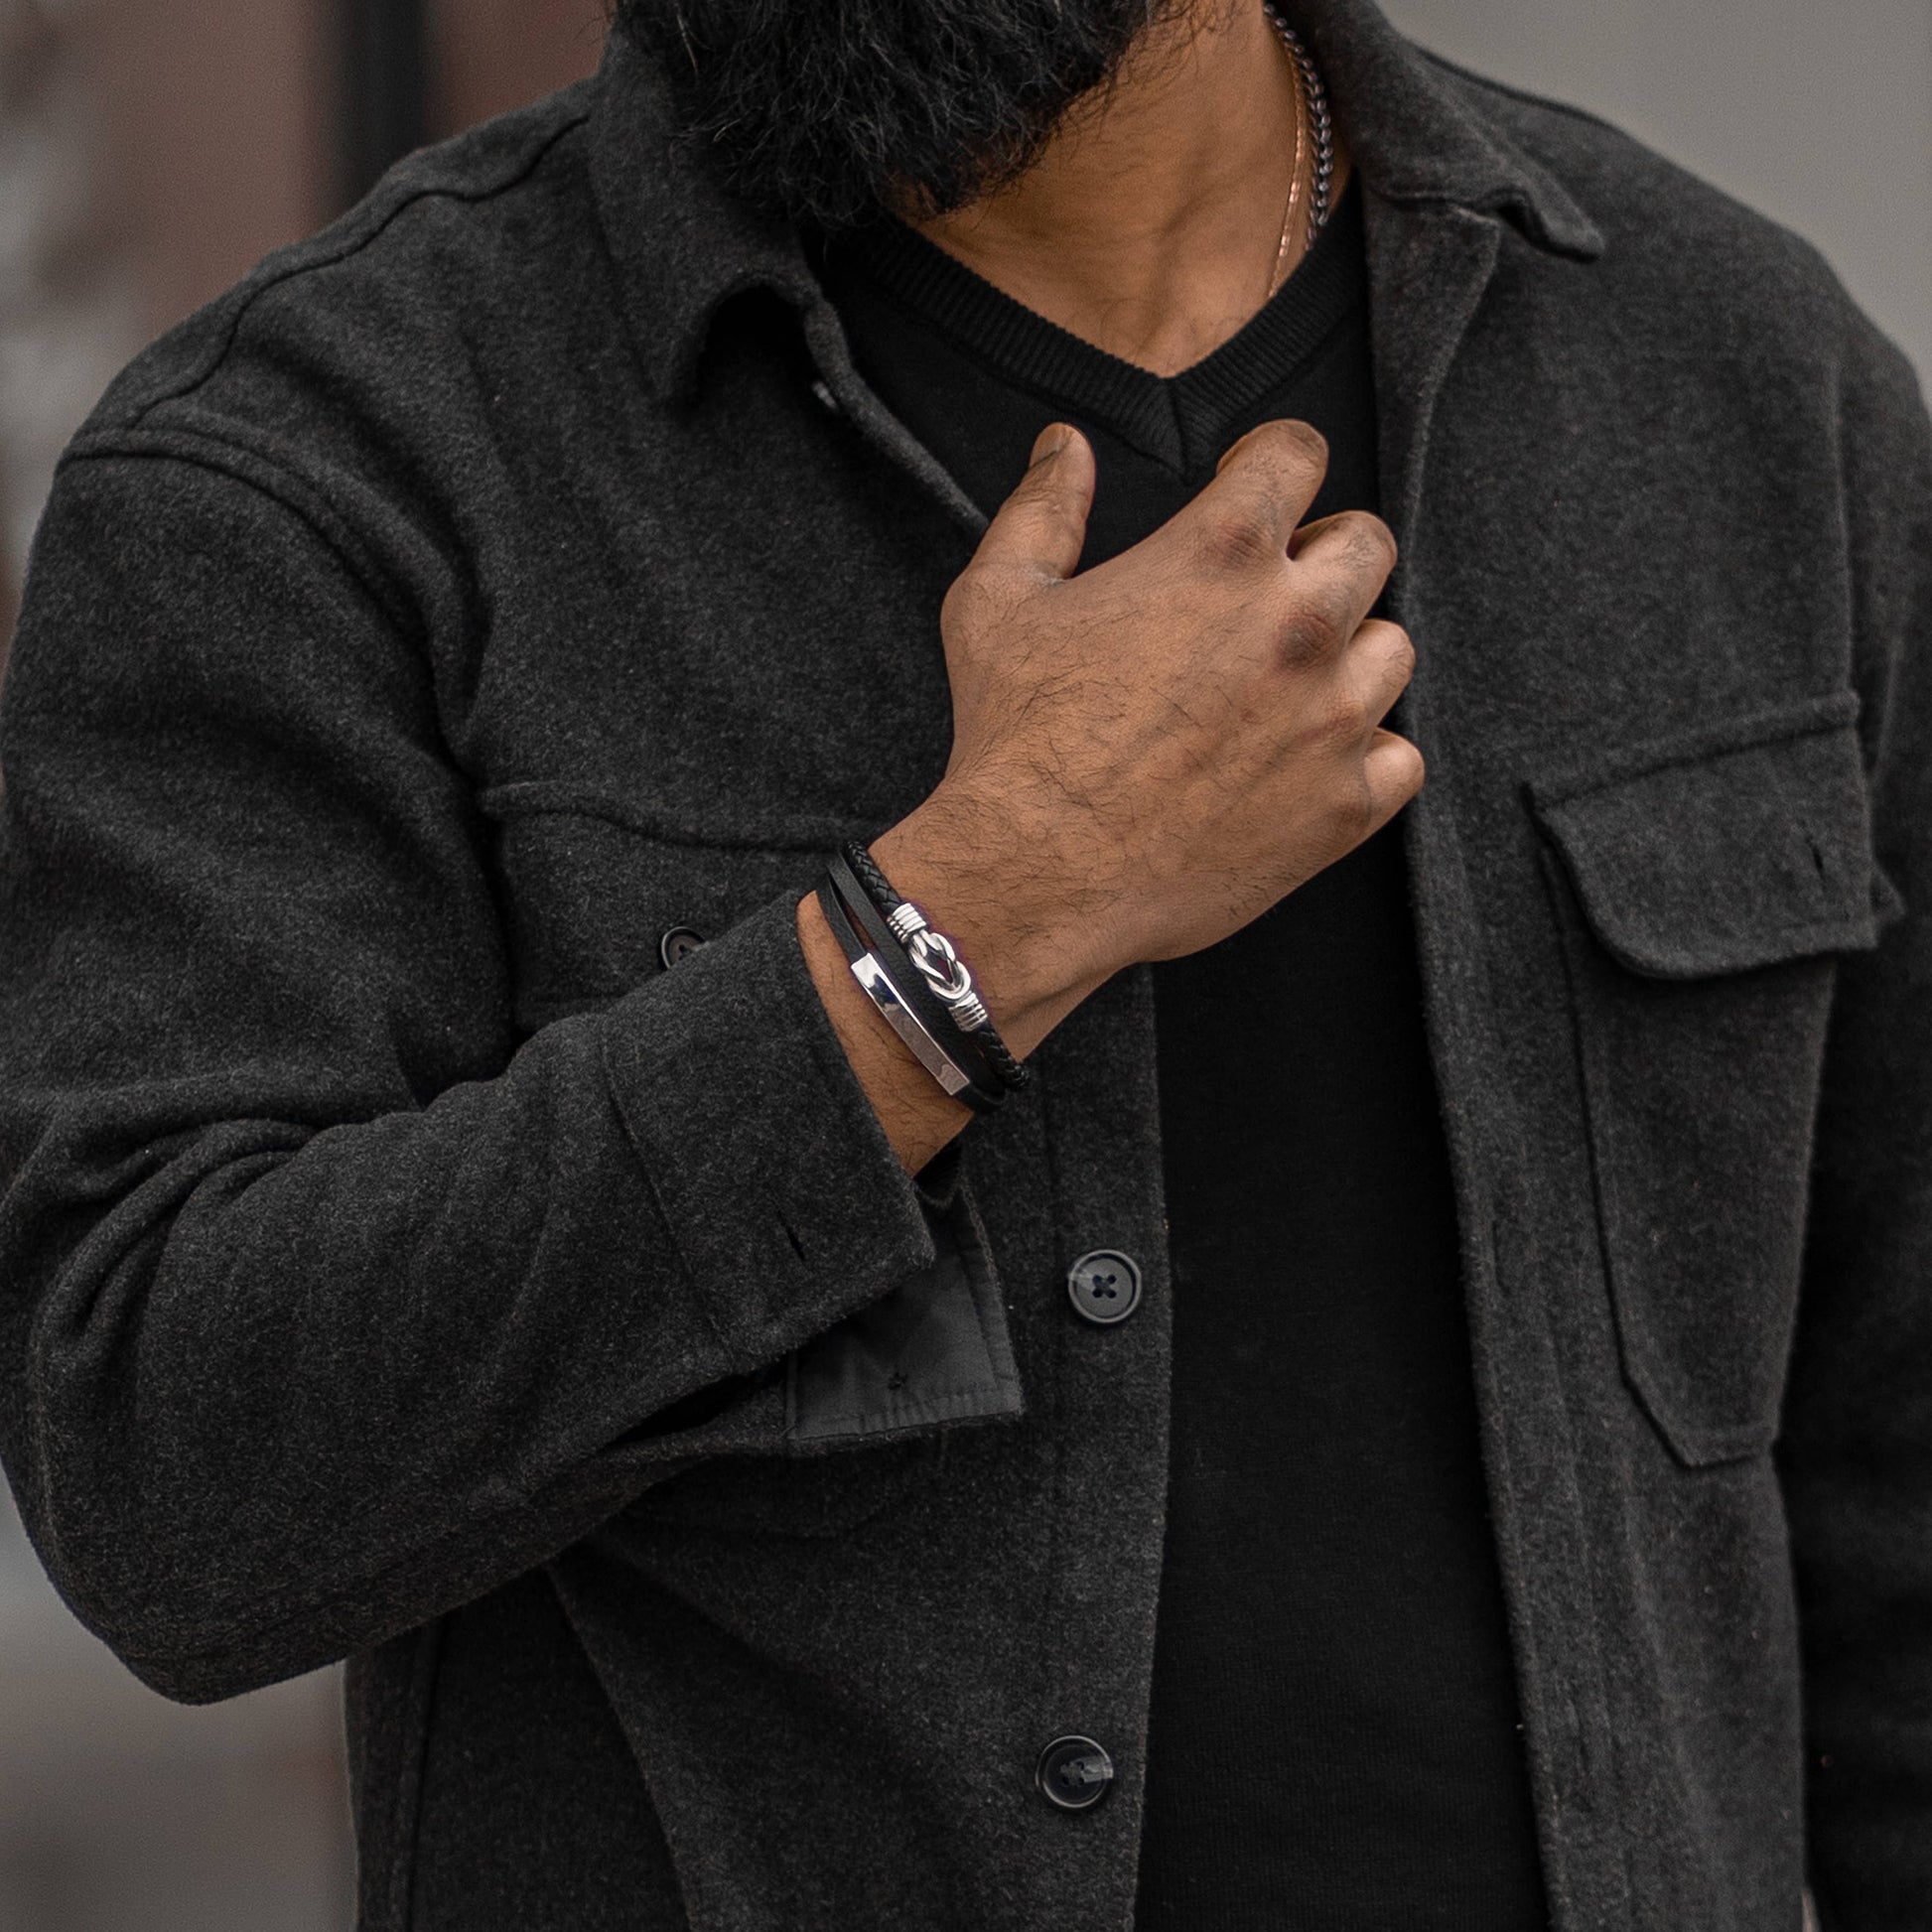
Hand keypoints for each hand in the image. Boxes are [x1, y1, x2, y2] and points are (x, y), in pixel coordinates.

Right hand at [886, 419, 1421, 1012]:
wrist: (1037, 875)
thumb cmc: (1012, 736)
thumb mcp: (997, 600)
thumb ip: (1042, 509)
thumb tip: (1065, 445)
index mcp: (1222, 550)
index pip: (1300, 453)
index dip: (1271, 463)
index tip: (1248, 491)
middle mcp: (1297, 621)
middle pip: (1367, 543)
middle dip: (1322, 554)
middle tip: (1269, 596)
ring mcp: (1332, 716)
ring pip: (1393, 649)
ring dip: (1349, 655)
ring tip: (1287, 686)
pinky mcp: (1345, 803)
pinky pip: (1401, 757)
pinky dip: (1366, 756)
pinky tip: (1307, 762)